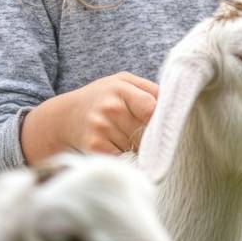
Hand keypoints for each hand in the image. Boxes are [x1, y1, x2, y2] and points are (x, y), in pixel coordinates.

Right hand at [21, 72, 157, 163]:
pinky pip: (124, 157)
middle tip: (140, 131)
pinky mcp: (95, 147)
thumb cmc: (103, 98)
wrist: (64, 117)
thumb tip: (176, 105)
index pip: (151, 107)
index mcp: (121, 87)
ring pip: (138, 146)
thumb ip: (149, 89)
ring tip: (123, 136)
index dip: (159, 119)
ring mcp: (101, 128)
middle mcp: (110, 107)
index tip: (160, 123)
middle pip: (146, 130)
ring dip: (137, 147)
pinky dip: (125, 156)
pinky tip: (115, 146)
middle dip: (148, 135)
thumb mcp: (123, 82)